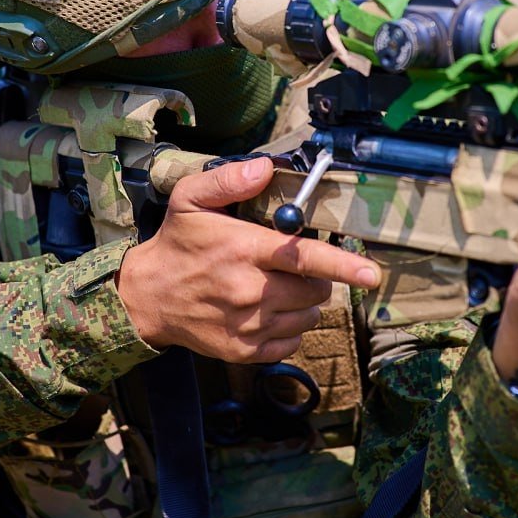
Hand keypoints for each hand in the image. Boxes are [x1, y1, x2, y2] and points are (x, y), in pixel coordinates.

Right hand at [116, 157, 381, 363]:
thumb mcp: (191, 200)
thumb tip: (264, 167)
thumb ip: (229, 180)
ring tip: (276, 286)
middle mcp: (250, 291)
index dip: (341, 266)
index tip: (370, 273)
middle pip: (314, 289)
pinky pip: (292, 341)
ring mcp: (248, 326)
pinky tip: (267, 310)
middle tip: (294, 266)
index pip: (302, 258)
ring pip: (308, 315)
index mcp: (243, 251)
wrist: (147, 298)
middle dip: (318, 276)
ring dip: (304, 301)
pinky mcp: (245, 350)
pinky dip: (290, 326)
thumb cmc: (177, 244)